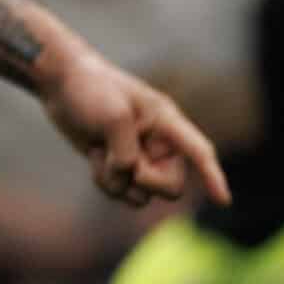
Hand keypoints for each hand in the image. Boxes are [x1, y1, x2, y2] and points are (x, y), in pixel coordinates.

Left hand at [40, 50, 228, 208]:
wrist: (60, 83)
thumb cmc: (89, 88)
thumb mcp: (112, 115)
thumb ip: (126, 152)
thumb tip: (129, 176)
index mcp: (165, 121)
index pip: (199, 151)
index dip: (213, 176)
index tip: (223, 200)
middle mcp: (158, 143)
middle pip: (170, 187)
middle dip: (145, 181)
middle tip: (122, 163)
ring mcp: (139, 157)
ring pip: (143, 194)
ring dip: (118, 181)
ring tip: (99, 154)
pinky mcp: (119, 166)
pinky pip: (123, 192)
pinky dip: (106, 182)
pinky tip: (94, 158)